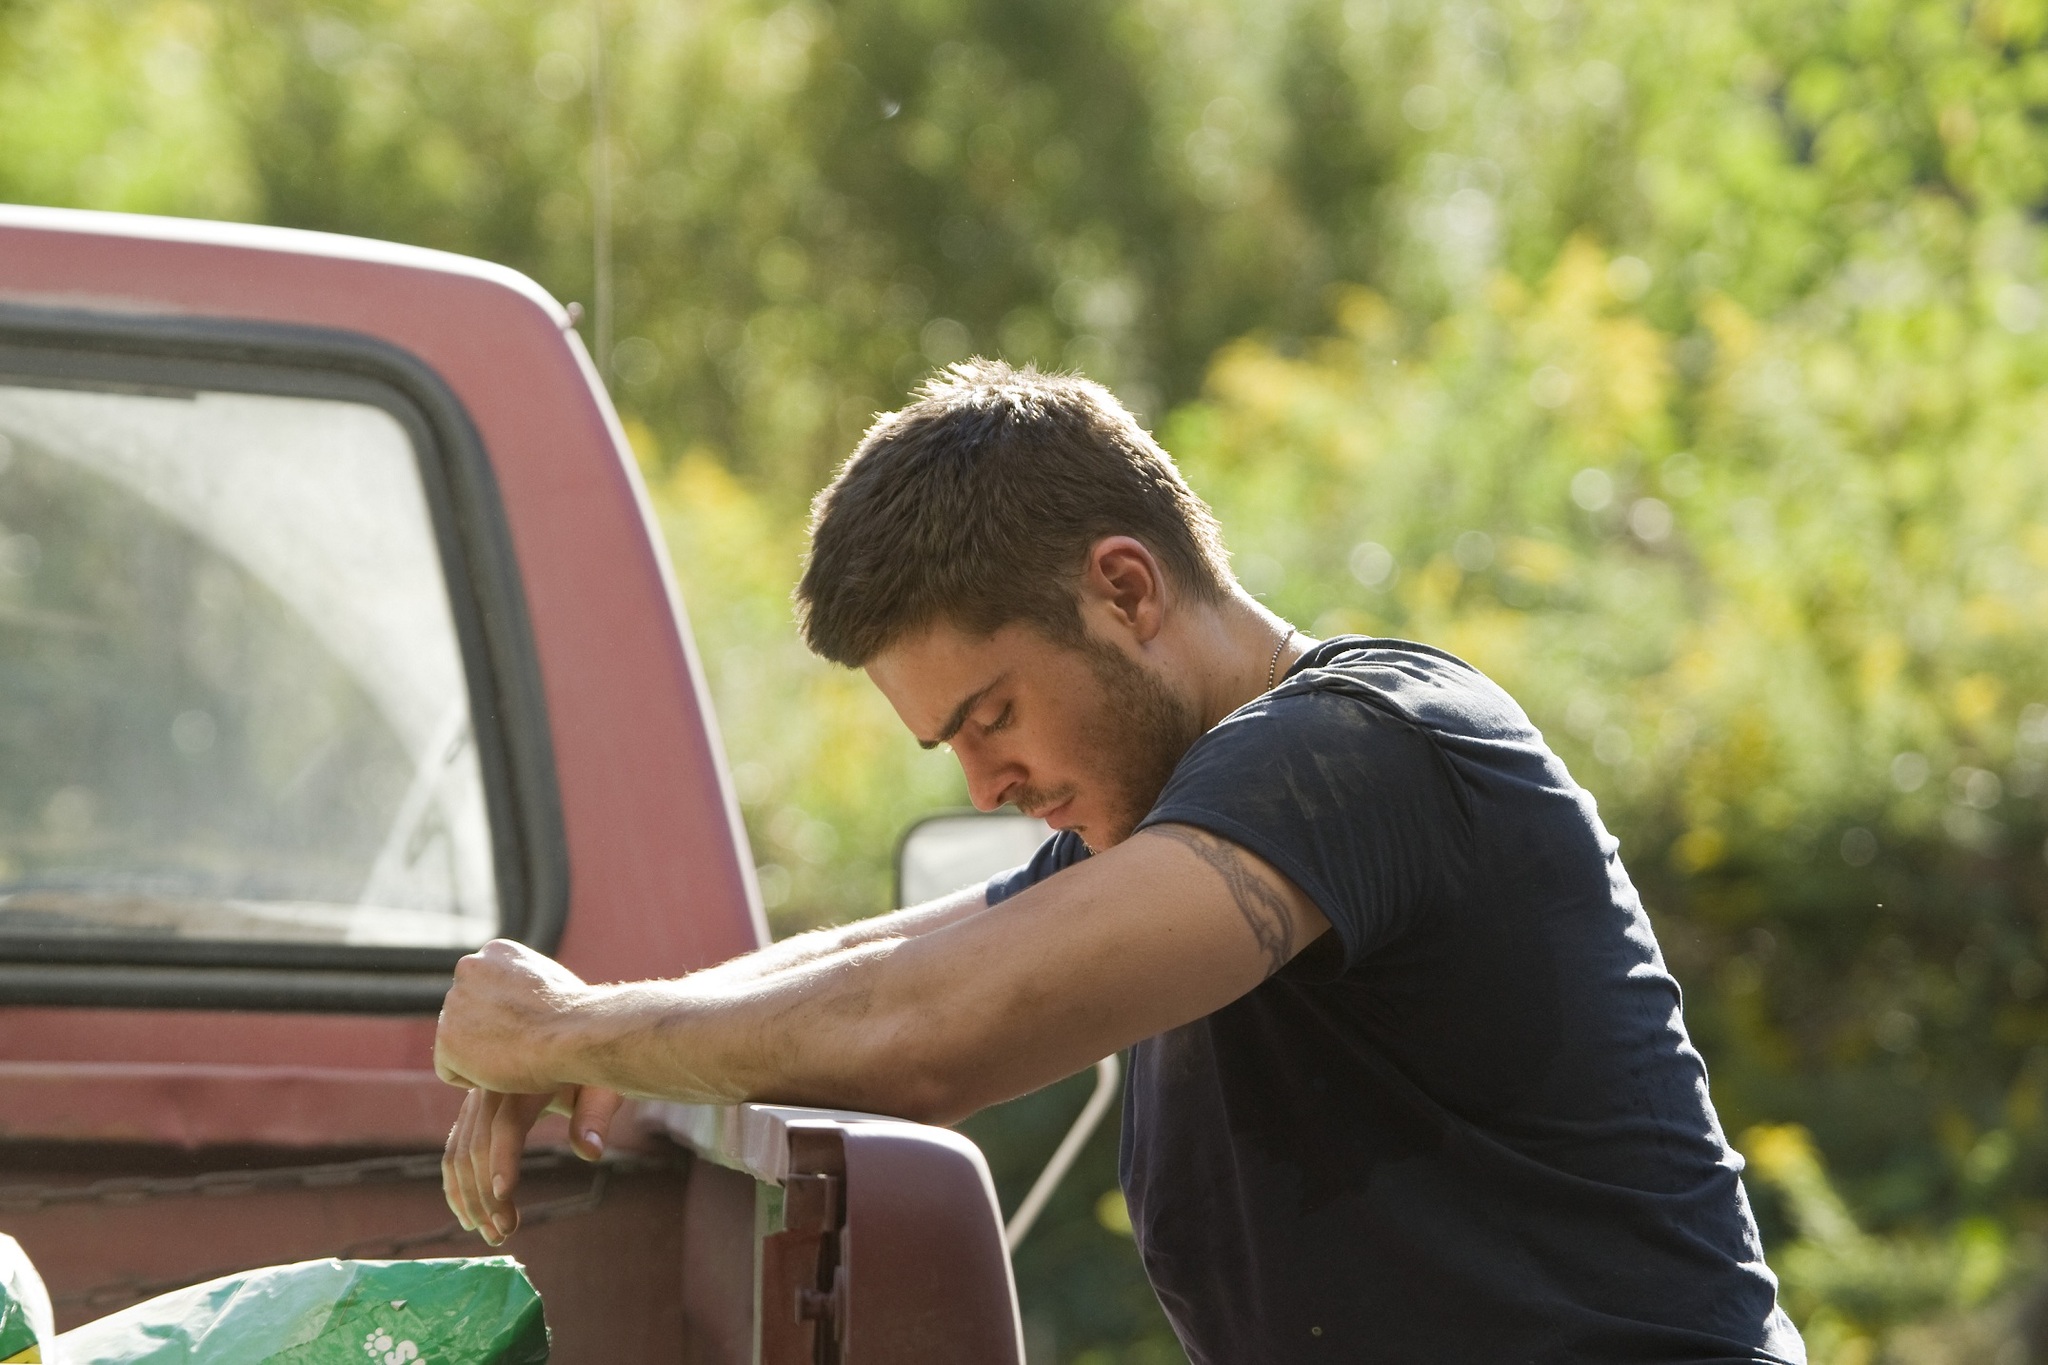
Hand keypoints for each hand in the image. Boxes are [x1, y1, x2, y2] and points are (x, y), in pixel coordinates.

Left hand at [435, 939, 592, 1093]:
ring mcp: (454, 1002)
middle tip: (520, 1048)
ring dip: (480, 1054)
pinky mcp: (446, 1038)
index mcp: (495, 951)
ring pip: (458, 1042)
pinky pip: (450, 1070)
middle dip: (487, 1032)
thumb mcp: (553, 981)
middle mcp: (468, 968)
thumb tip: (528, 995)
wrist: (574, 1034)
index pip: (484, 990)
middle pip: (466, 1014)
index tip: (528, 1029)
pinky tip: (503, 1072)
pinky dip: (472, 1078)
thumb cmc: (575, 1015)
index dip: (505, 1017)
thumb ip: (527, 984)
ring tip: (516, 1059)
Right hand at [441, 1083, 624, 1244]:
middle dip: (485, 1194)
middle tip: (504, 1233)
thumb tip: (591, 1152)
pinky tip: (470, 1216)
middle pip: (478, 1145)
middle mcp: (492, 1088)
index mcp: (525, 1080)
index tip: (505, 1196)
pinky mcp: (471, 1113)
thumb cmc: (591, 1071)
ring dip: (469, 1198)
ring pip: (460, 1153)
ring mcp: (476, 1101)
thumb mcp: (602, 1086)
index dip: (503, 1159)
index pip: (507, 1123)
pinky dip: (456, 1186)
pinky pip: (454, 1150)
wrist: (569, 1047)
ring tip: (492, 1234)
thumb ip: (595, 1116)